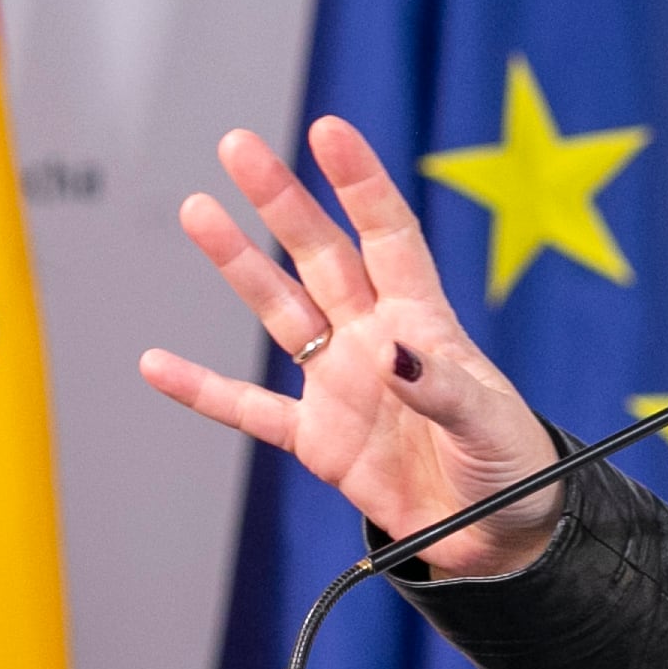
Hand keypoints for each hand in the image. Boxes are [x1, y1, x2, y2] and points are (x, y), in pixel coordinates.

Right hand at [137, 117, 563, 577]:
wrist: (495, 537)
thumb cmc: (510, 468)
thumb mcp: (488, 423)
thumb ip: (441, 387)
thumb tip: (392, 353)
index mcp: (423, 321)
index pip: (387, 234)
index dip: (359, 183)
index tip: (328, 131)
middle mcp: (374, 339)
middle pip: (319, 254)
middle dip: (281, 199)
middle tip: (238, 145)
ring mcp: (340, 385)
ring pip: (279, 310)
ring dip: (238, 263)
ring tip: (198, 210)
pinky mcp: (317, 440)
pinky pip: (250, 408)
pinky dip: (203, 390)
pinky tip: (157, 365)